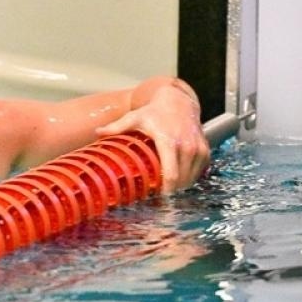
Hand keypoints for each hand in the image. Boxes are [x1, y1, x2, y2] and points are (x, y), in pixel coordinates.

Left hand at [94, 82, 209, 193]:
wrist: (178, 101)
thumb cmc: (154, 111)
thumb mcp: (134, 117)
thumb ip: (116, 127)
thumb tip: (97, 132)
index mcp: (168, 141)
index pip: (171, 175)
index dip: (165, 192)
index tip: (155, 200)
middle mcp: (186, 146)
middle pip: (181, 182)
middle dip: (171, 193)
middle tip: (158, 200)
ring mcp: (198, 149)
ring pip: (191, 179)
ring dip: (180, 188)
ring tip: (167, 191)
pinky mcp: (205, 150)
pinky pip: (199, 172)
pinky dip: (189, 179)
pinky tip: (178, 181)